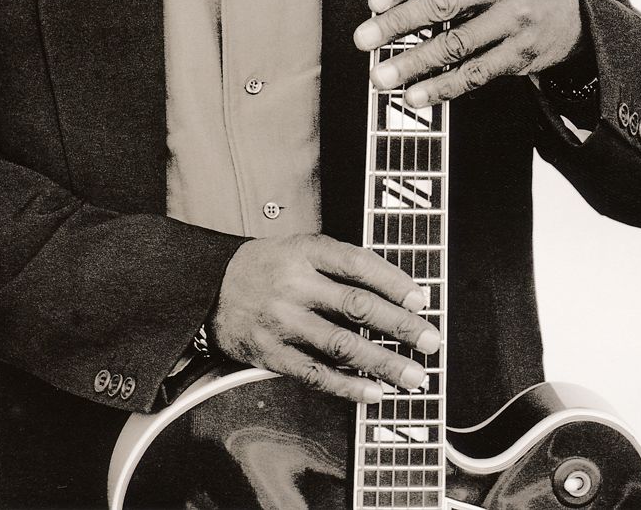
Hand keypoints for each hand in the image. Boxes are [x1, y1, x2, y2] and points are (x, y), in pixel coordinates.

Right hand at [207, 234, 439, 403]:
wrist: (209, 287)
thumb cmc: (268, 267)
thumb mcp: (301, 248)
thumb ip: (341, 265)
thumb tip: (397, 294)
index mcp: (305, 251)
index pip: (357, 264)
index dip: (393, 281)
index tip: (422, 299)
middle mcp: (294, 285)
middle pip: (356, 306)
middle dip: (400, 326)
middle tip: (431, 341)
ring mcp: (282, 321)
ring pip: (342, 345)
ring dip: (384, 363)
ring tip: (414, 375)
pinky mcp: (271, 354)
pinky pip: (316, 375)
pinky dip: (349, 387)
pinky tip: (375, 392)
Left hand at [353, 0, 581, 106]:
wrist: (572, 12)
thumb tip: (385, 2)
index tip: (373, 2)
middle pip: (443, 4)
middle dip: (397, 24)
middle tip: (363, 39)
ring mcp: (516, 20)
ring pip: (456, 44)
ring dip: (413, 63)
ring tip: (380, 76)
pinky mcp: (521, 55)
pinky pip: (475, 74)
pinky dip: (442, 87)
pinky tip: (415, 95)